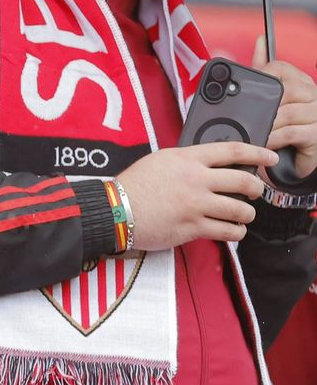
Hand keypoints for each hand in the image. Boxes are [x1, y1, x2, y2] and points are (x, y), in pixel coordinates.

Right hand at [116, 143, 271, 248]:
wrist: (113, 211)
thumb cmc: (133, 186)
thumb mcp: (160, 161)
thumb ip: (187, 161)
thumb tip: (210, 165)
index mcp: (188, 159)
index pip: (233, 151)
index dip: (258, 153)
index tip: (270, 158)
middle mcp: (196, 180)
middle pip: (244, 182)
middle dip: (257, 189)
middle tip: (255, 193)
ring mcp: (195, 205)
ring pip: (240, 210)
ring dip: (248, 214)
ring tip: (244, 216)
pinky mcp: (191, 228)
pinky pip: (227, 232)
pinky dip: (236, 233)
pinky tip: (233, 232)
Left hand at [253, 35, 316, 180]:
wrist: (299, 155)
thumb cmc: (283, 124)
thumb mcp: (271, 96)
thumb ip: (265, 71)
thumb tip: (261, 38)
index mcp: (299, 80)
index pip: (280, 67)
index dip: (260, 74)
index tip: (241, 86)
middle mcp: (311, 92)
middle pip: (284, 89)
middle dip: (260, 104)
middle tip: (239, 114)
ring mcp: (315, 112)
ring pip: (286, 112)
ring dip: (263, 124)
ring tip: (247, 132)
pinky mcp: (315, 133)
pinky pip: (290, 132)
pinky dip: (272, 138)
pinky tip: (262, 143)